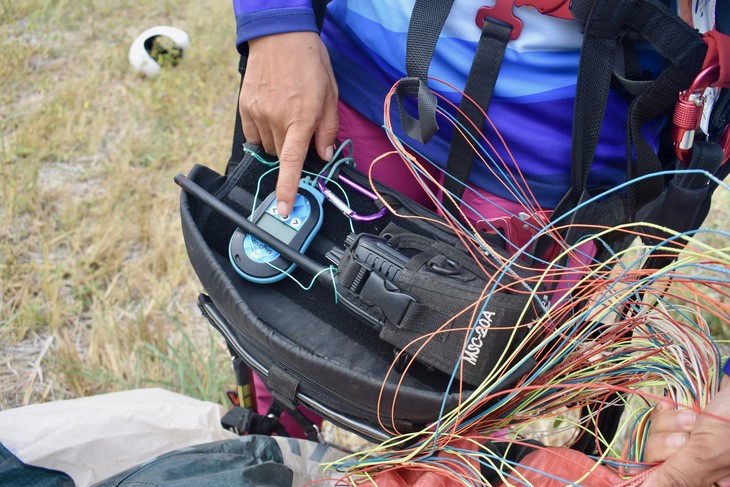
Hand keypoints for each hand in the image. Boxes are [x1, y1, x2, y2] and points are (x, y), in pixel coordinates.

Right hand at [240, 31, 338, 216]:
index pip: (292, 163)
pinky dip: (262, 133)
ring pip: (266, 146)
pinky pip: (252, 135)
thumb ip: (328, 129)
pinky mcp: (244, 107)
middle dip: (291, 151)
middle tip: (299, 129)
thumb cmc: (309, 62)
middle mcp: (276, 118)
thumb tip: (323, 154)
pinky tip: (271, 116)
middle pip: (280, 155)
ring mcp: (257, 113)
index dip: (288, 189)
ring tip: (285, 115)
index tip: (284, 208)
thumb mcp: (330, 95)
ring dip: (277, 141)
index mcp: (301, 118)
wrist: (280, 35)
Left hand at [642, 375, 729, 486]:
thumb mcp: (706, 452)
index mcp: (700, 478)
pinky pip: (657, 417)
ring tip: (696, 418)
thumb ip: (676, 476)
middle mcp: (691, 462)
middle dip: (668, 445)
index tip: (637, 466)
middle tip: (688, 438)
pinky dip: (667, 410)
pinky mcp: (679, 419)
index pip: (658, 481)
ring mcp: (685, 439)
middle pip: (653, 459)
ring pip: (654, 435)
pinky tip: (679, 405)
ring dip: (672, 423)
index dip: (644, 474)